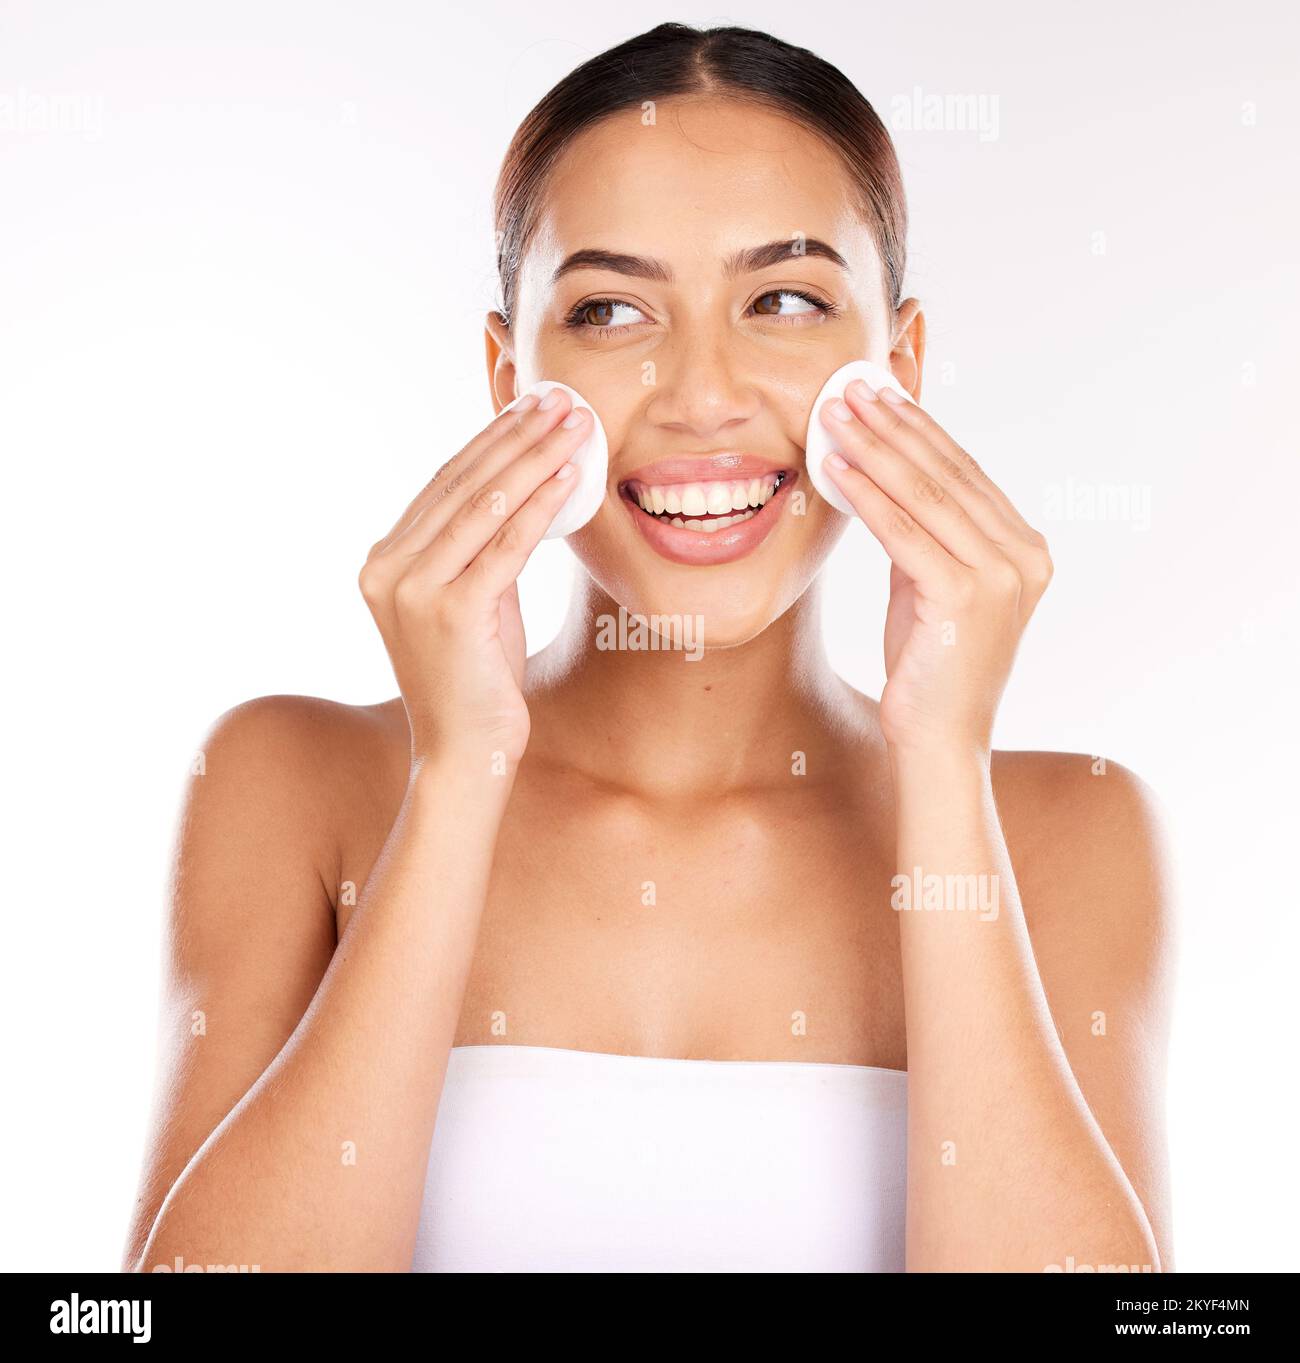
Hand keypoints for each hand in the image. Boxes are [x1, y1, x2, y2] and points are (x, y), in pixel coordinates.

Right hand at [359, 389, 590, 769]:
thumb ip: (481, 550)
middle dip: (517, 435)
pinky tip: (569, 475)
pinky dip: (540, 505)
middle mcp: (386, 568)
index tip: (531, 407)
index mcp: (383, 561)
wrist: (464, 753)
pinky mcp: (449, 611)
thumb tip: (523, 489)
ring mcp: (411, 589)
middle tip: (560, 398)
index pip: (445, 484)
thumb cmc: (476, 679)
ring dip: (534, 457)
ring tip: (574, 423)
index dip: (491, 440)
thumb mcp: (473, 600)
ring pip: (484, 505)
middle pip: (463, 483)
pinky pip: (505, 545)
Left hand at [820, 380, 1051, 758]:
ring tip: (834, 413)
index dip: (918, 429)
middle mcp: (1024, 556)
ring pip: (925, 494)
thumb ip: (923, 537)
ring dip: (873, 448)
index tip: (878, 394)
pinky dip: (867, 495)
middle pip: (947, 473)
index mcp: (1025, 550)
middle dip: (892, 425)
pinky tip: (836, 467)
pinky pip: (905, 533)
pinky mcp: (966, 598)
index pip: (964, 473)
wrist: (940, 742)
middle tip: (849, 386)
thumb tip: (884, 482)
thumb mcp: (929, 588)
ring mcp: (1001, 576)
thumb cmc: (929, 669)